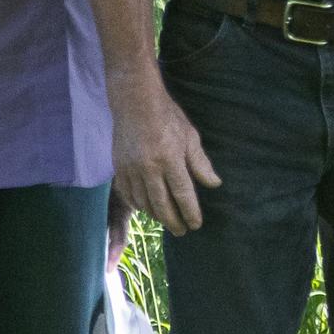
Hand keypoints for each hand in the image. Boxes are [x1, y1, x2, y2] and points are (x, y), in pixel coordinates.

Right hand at [111, 64, 220, 234]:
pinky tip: (146, 208)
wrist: (134, 102)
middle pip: (162, 205)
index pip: (183, 195)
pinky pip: (128, 195)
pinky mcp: (119, 167)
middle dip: (174, 222)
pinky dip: (138, 205)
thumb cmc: (167, 117)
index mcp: (170, 159)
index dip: (190, 213)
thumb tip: (214, 184)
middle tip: (182, 231)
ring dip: (156, 216)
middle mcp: (149, 168)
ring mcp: (131, 169)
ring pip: (144, 203)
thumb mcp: (190, 136)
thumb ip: (200, 163)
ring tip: (167, 220)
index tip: (196, 224)